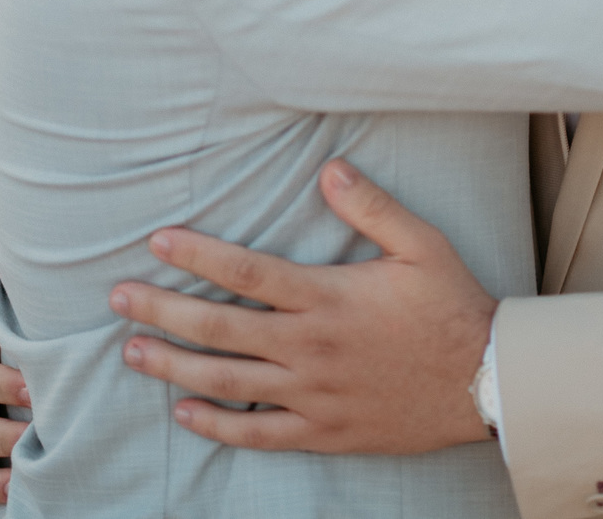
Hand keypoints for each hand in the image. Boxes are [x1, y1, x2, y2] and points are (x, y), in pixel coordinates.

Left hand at [110, 159, 496, 453]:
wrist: (484, 381)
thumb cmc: (452, 305)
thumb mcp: (421, 245)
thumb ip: (372, 206)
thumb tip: (328, 168)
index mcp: (329, 298)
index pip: (247, 273)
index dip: (198, 255)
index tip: (158, 240)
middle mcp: (311, 348)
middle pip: (221, 329)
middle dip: (163, 310)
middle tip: (118, 298)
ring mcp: (312, 395)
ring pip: (227, 381)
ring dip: (174, 365)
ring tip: (131, 351)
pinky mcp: (323, 431)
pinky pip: (257, 434)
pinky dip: (217, 424)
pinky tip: (184, 412)